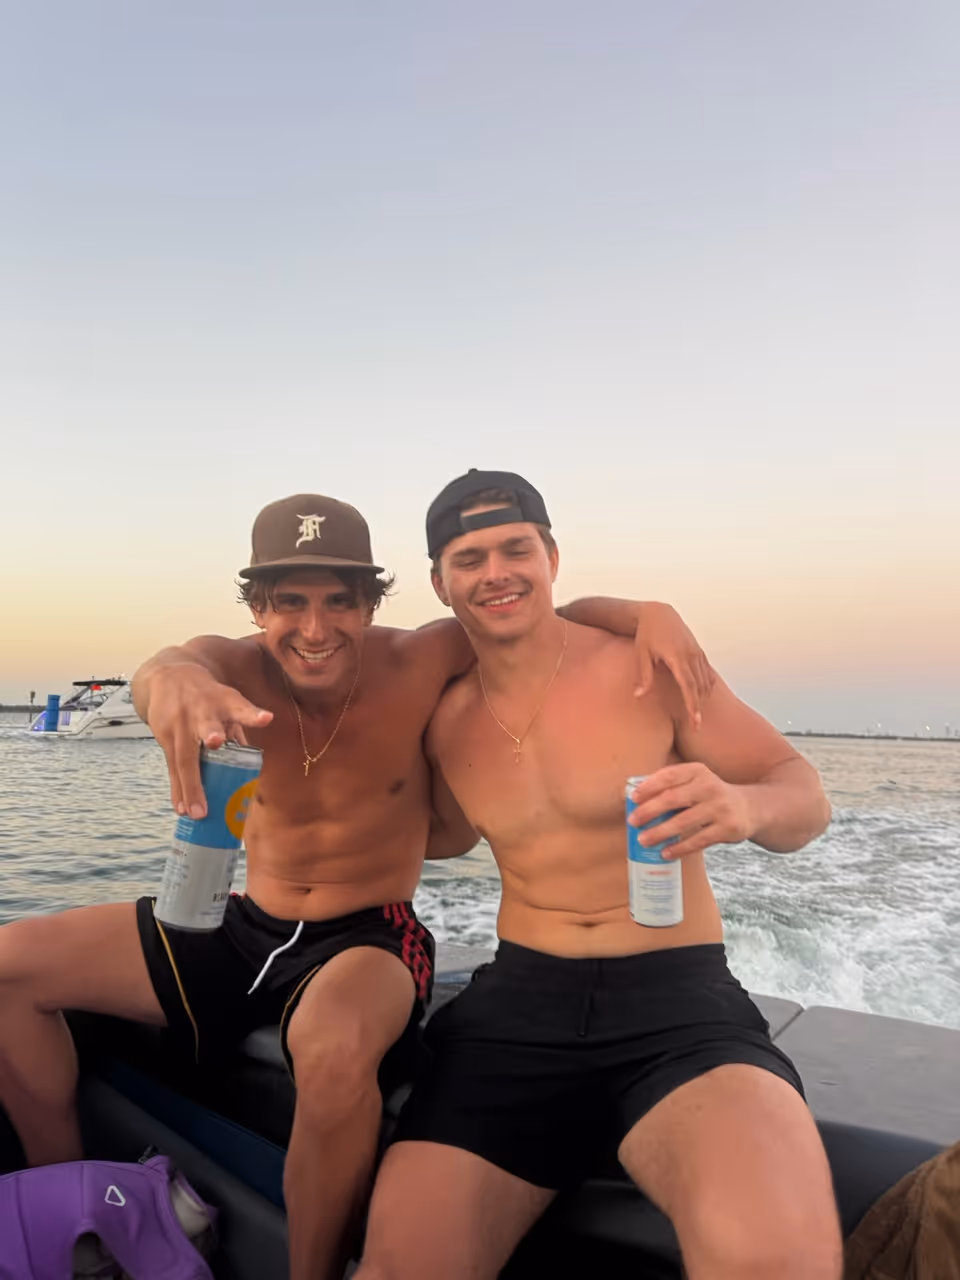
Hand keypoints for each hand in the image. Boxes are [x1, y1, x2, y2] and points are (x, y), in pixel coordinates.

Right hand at [147, 665, 272, 817]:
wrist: (169, 676)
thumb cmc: (207, 696)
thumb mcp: (227, 703)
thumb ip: (239, 730)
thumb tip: (253, 763)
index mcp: (224, 702)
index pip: (240, 707)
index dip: (252, 714)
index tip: (266, 718)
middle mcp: (201, 712)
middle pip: (206, 726)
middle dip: (211, 735)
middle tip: (217, 743)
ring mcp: (180, 724)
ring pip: (186, 757)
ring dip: (191, 785)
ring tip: (199, 811)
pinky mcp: (164, 736)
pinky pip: (172, 768)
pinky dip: (178, 789)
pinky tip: (182, 808)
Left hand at [628, 763, 749, 858]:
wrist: (749, 808)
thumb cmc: (710, 795)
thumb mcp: (695, 781)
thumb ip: (671, 785)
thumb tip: (634, 795)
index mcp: (698, 771)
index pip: (669, 775)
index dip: (649, 786)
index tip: (633, 798)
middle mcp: (710, 787)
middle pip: (673, 799)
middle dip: (649, 811)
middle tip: (633, 822)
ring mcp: (720, 808)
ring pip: (683, 822)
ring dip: (660, 832)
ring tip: (644, 840)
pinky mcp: (728, 828)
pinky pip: (698, 841)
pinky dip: (680, 848)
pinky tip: (666, 852)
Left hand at [633, 603, 715, 726]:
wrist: (658, 612)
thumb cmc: (646, 634)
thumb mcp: (642, 654)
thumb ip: (643, 675)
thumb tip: (638, 696)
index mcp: (677, 656)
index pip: (689, 686)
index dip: (692, 704)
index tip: (695, 720)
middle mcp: (691, 654)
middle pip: (700, 686)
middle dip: (699, 706)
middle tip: (696, 725)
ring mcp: (697, 651)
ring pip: (705, 680)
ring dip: (703, 697)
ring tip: (698, 714)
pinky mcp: (698, 650)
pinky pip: (706, 671)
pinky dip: (706, 684)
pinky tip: (703, 696)